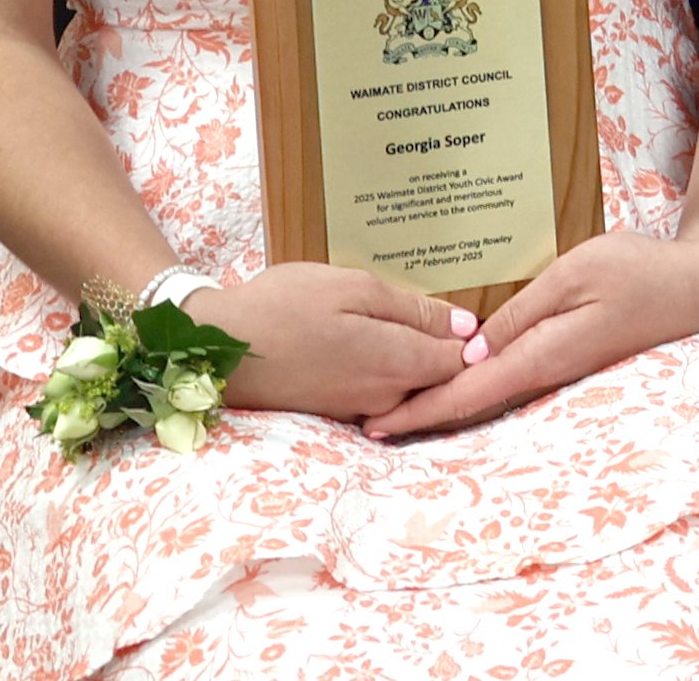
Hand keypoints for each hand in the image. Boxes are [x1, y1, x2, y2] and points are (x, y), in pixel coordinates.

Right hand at [179, 261, 477, 422]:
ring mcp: (360, 409)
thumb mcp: (353, 288)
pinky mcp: (338, 411)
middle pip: (440, 379)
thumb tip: (465, 328)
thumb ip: (412, 310)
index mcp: (395, 363)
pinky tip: (380, 344)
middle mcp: (384, 396)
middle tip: (453, 316)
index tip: (481, 316)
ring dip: (421, 362)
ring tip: (416, 324)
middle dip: (454, 353)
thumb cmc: (284, 305)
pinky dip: (391, 372)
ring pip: (412, 388)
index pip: (461, 362)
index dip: (476, 340)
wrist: (217, 347)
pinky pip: (383, 394)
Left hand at [358, 229, 698, 440]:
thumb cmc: (639, 270)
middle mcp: (545, 372)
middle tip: (365, 419)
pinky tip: (456, 378)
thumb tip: (472, 351)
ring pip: (488, 397)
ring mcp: (557, 370)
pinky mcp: (567, 360)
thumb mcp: (575, 273)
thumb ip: (523, 312)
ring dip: (442, 402)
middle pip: (471, 406)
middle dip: (419, 414)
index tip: (374, 424)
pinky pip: (509, 382)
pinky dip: (473, 387)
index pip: (468, 394)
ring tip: (395, 403)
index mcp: (543, 355)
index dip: (419, 411)